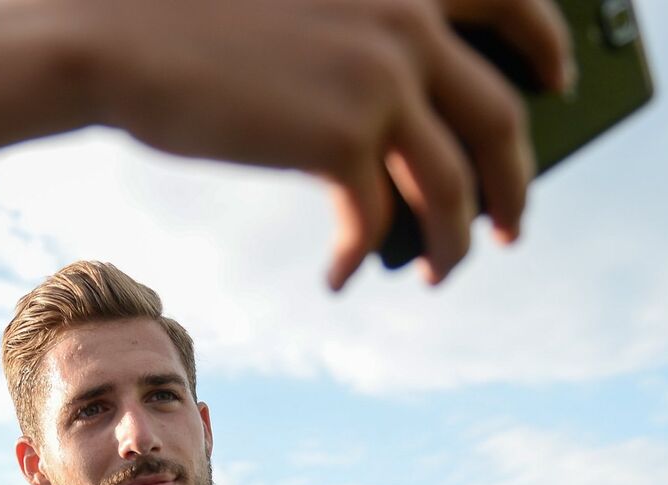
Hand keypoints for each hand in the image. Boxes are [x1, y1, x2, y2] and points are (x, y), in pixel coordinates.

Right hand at [65, 0, 572, 287]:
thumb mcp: (295, 0)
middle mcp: (410, 17)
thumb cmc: (184, 15)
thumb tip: (409, 118)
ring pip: (456, 186)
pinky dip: (366, 256)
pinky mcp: (342, 137)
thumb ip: (362, 30)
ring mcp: (383, 77)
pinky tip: (343, 274)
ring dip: (455, 241)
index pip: (515, 2)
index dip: (546, 48)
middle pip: (501, 118)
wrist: (112, 32)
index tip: (556, 82)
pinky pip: (380, 218)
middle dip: (515, 183)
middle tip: (514, 223)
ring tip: (440, 271)